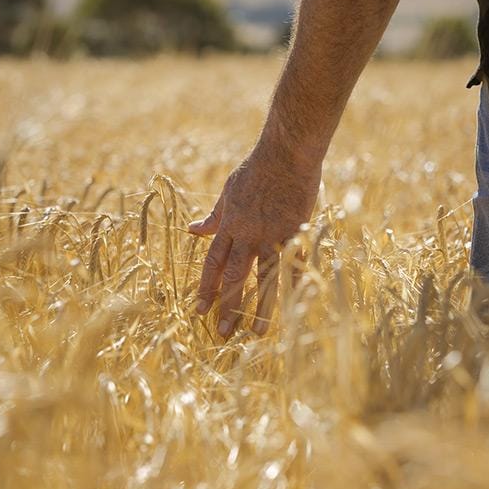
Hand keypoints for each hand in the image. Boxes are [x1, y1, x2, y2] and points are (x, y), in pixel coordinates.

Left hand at [188, 128, 320, 337]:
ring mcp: (274, 235)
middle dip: (228, 305)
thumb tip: (192, 230)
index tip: (199, 310)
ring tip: (258, 333)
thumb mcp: (228, 191)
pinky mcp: (297, 232)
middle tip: (222, 333)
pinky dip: (295, 285)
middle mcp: (249, 234)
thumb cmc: (256, 170)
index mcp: (230, 224)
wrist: (285, 154)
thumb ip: (214, 215)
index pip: (213, 263)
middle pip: (236, 276)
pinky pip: (295, 264)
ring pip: (265, 278)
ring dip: (261, 307)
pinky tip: (294, 307)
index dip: (206, 287)